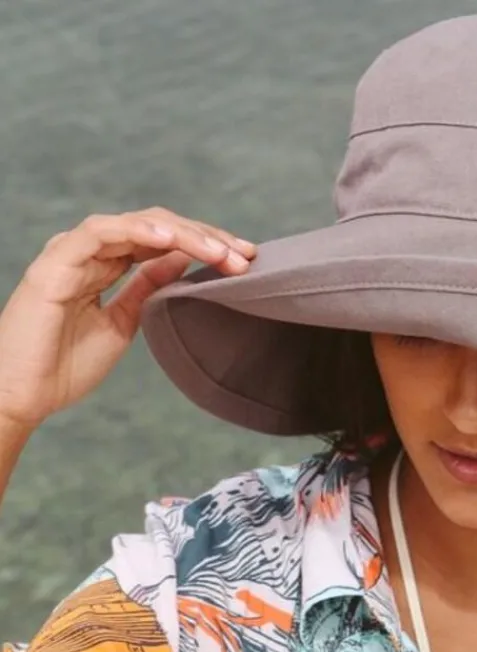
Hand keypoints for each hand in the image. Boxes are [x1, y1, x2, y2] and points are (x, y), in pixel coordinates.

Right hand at [0, 208, 255, 430]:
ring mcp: (72, 254)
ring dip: (183, 235)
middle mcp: (91, 253)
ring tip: (220, 251)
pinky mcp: (55, 263)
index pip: (163, 243)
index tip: (244, 261)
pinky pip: (99, 234)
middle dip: (205, 238)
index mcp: (107, 266)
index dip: (205, 247)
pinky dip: (136, 231)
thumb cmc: (65, 365)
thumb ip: (147, 290)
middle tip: (245, 255)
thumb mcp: (124, 323)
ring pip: (135, 225)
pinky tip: (170, 239)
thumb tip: (182, 263)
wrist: (24, 394)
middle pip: (157, 228)